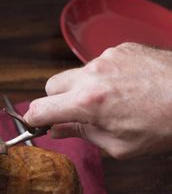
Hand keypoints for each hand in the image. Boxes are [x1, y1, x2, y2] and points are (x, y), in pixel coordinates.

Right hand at [24, 42, 171, 158]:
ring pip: (76, 74)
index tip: (36, 125)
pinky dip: (103, 76)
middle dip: (56, 101)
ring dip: (82, 88)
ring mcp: (108, 57)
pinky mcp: (122, 48)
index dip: (34, 120)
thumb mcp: (119, 145)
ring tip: (109, 101)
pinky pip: (99, 63)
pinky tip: (124, 88)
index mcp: (89, 103)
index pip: (40, 109)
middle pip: (52, 86)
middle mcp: (93, 74)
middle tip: (74, 115)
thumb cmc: (165, 125)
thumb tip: (58, 130)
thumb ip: (82, 135)